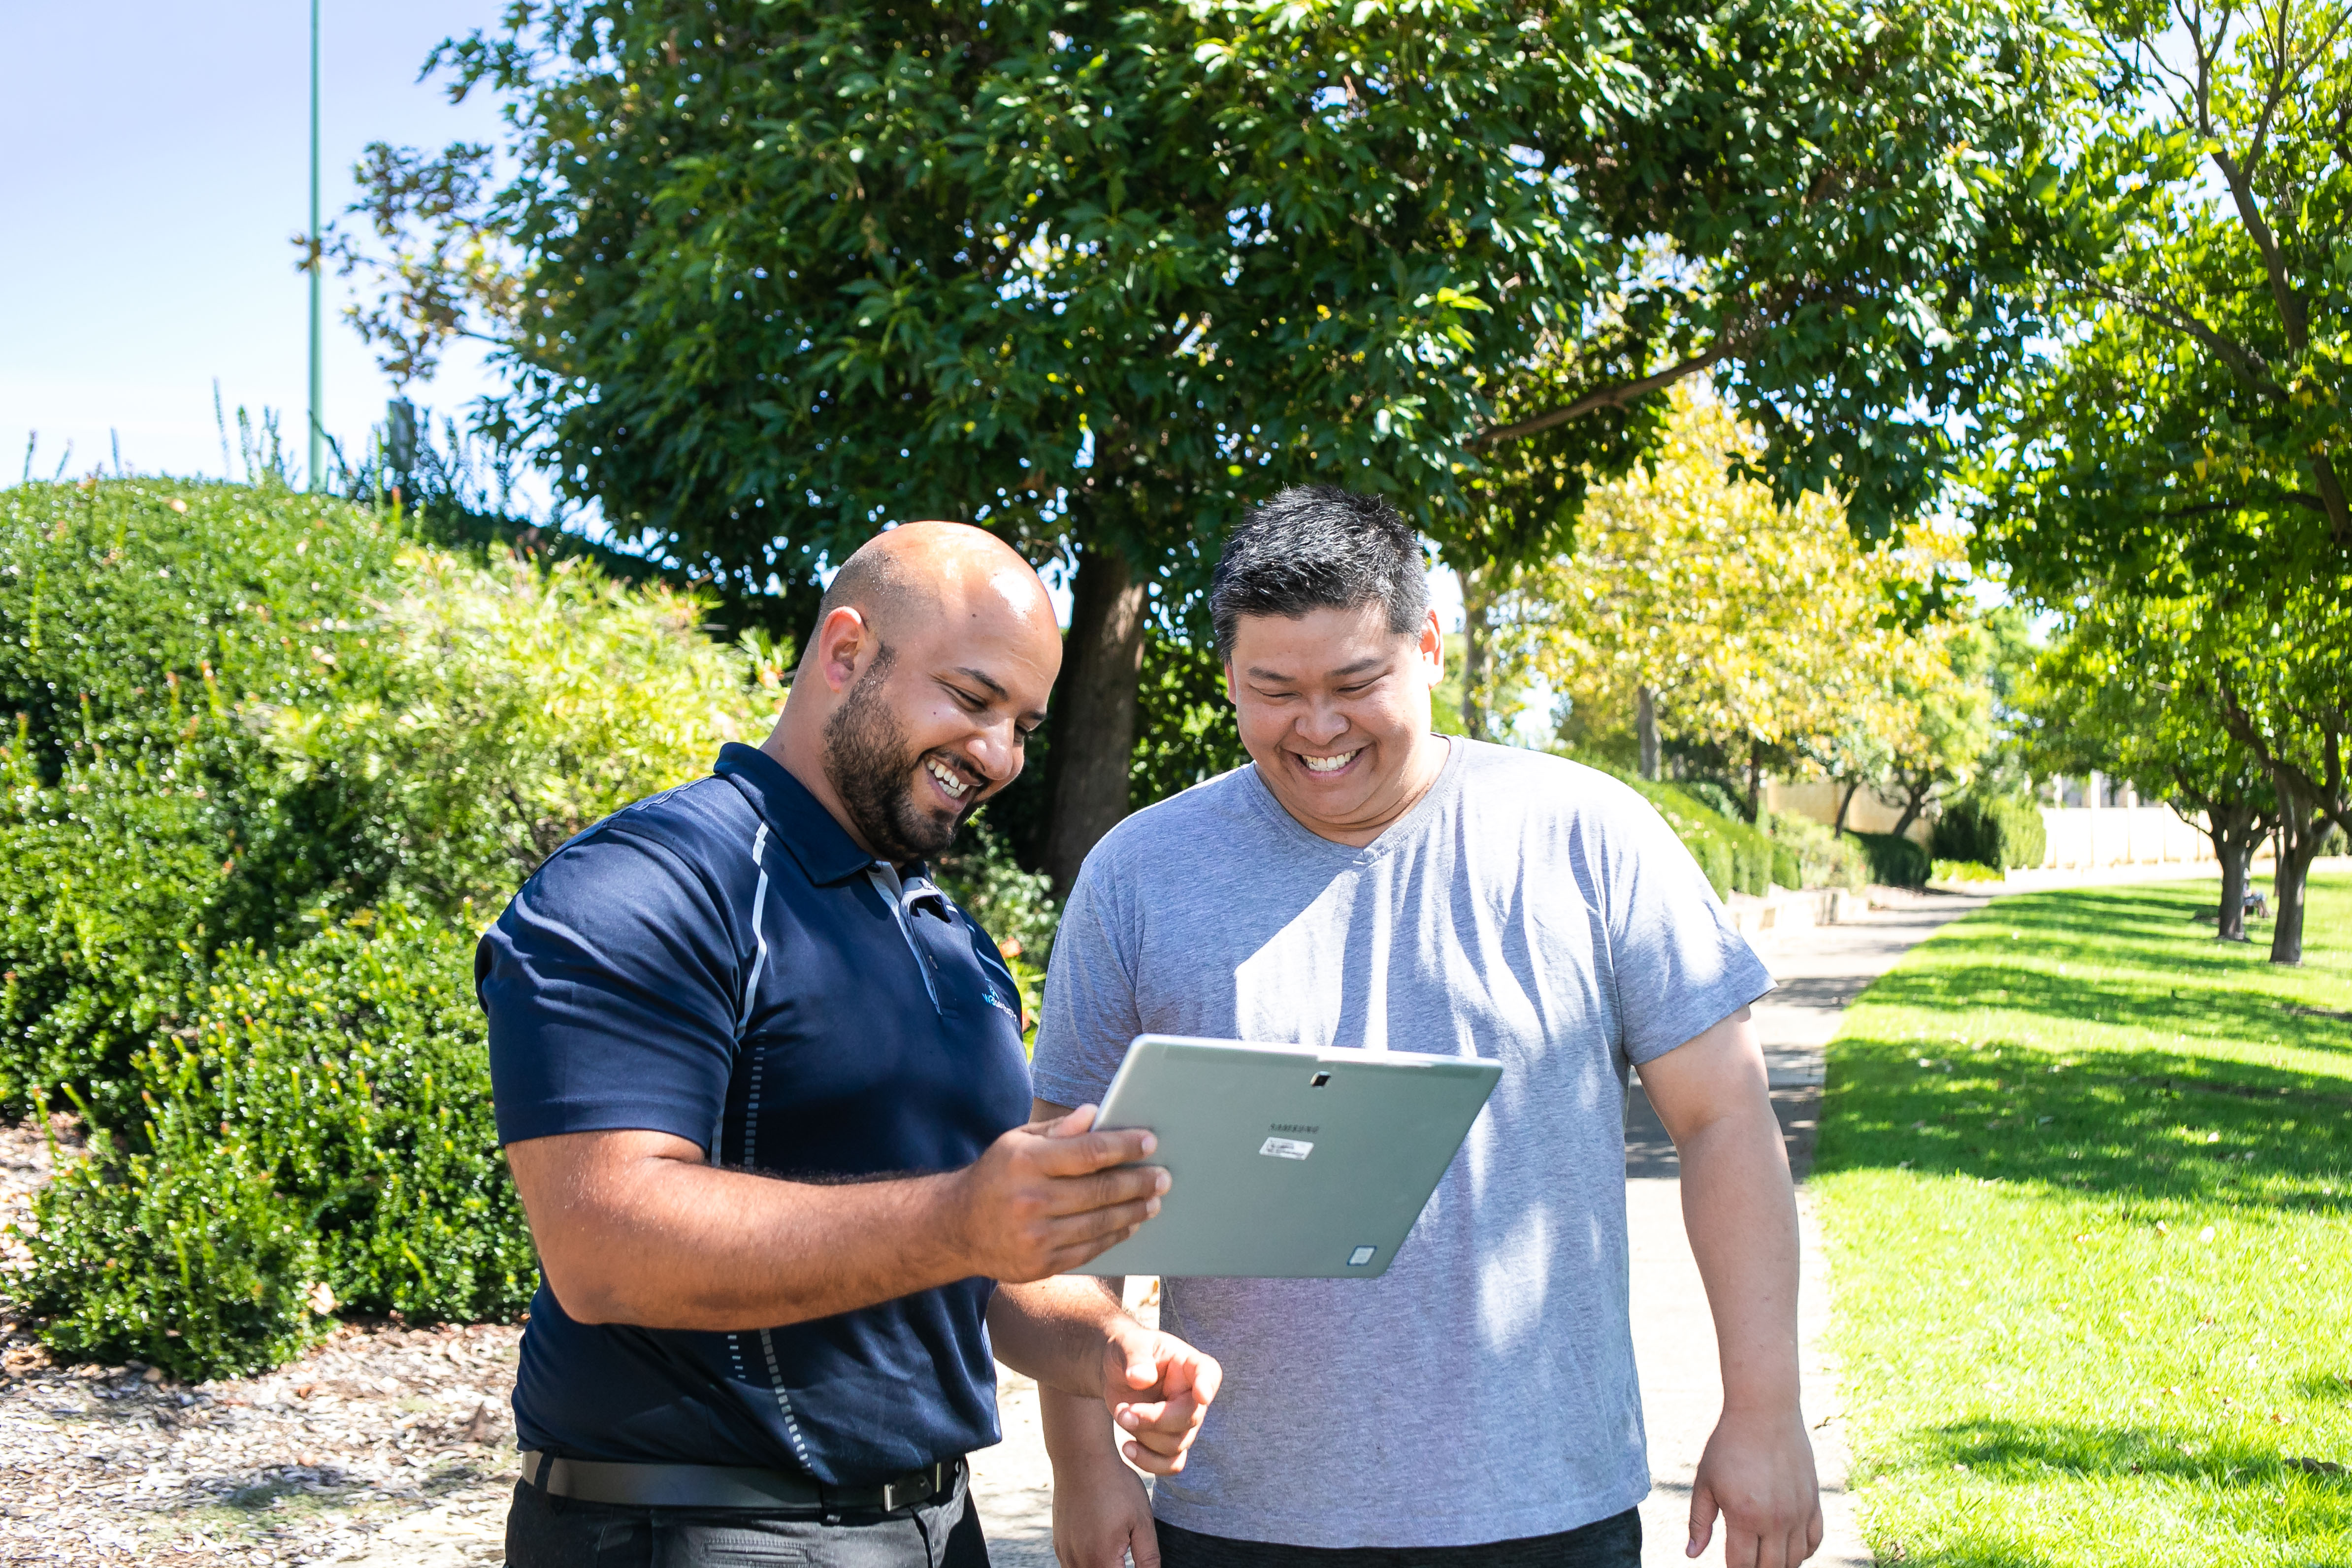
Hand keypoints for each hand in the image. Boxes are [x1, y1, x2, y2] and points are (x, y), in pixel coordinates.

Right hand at [950, 1105, 1167, 1282]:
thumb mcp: (1016, 1142)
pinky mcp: (1040, 1264)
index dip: (1124, 1146)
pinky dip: (1114, 1235)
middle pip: (1101, 1191)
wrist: (955, 1228)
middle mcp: (1031, 1201)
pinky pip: (1089, 1249)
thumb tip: (1096, 1114)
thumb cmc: (995, 1176)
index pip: (1089, 1152)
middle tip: (1163, 1177)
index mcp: (1026, 1162)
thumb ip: (1057, 1129)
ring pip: (1100, 1223)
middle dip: (1139, 1182)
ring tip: (1153, 1200)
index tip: (1150, 1141)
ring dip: (1134, 1211)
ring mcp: (1036, 1237)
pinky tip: (1130, 1223)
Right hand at [1052, 1451, 1160, 1567]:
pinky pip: (1072, 1566)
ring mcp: (1065, 1552)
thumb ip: (1148, 1559)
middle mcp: (1078, 1561)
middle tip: (1125, 1550)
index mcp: (1101, 1560)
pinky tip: (1100, 1547)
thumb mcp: (1142, 1521)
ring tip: (1116, 1551)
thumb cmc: (1117, 1486)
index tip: (1135, 1561)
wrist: (1081, 1457)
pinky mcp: (1058, 1543)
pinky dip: (1087, 1565)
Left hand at [1100, 1319, 1220, 1475]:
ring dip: (1144, 1436)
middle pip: (1189, 1418)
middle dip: (1153, 1420)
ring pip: (1176, 1444)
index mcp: (1189, 1364)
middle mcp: (1193, 1395)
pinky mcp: (1170, 1440)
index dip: (1208, 1385)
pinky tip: (1128, 1448)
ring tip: (1120, 1415)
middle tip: (1123, 1412)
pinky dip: (1150, 1463)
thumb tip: (1141, 1378)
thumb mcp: (1127, 1345)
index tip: (1202, 1394)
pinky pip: (1172, 1463)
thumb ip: (1136, 1358)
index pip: (1208, 1373)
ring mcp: (1184, 1421)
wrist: (1115, 1371)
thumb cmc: (1126, 1351)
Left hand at [1688, 1406, 1821, 1566]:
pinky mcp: (1813, 1502)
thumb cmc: (1728, 1445)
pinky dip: (1803, 1552)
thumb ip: (1699, 1522)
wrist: (1764, 1412)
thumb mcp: (1705, 1482)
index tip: (1730, 1567)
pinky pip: (1814, 1541)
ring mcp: (1799, 1512)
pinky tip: (1788, 1548)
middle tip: (1746, 1562)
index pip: (1742, 1565)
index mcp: (1745, 1516)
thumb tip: (1692, 1554)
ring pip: (1795, 1560)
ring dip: (1779, 1564)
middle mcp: (1776, 1519)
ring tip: (1764, 1557)